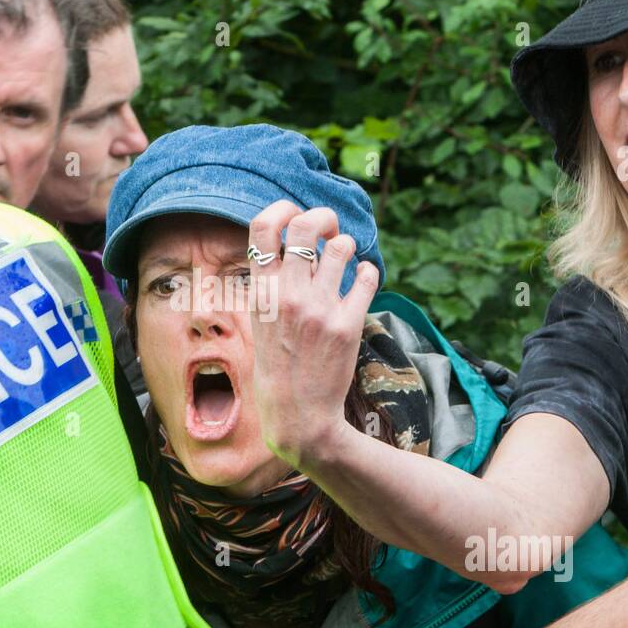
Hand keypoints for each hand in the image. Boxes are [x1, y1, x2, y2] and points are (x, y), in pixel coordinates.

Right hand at [247, 201, 379, 468]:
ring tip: (346, 260)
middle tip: (330, 230)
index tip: (294, 215)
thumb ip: (269, 288)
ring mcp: (319, 308)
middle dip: (324, 217)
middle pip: (306, 224)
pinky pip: (367, 277)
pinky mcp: (348, 324)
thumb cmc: (275, 371)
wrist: (298, 417)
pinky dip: (368, 273)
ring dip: (347, 247)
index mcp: (260, 293)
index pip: (262, 226)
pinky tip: (363, 280)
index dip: (282, 209)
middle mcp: (288, 295)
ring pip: (341, 247)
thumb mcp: (258, 324)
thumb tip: (284, 250)